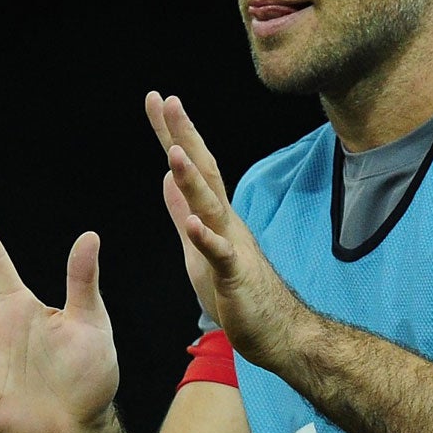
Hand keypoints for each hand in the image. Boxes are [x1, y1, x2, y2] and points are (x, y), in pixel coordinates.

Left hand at [145, 91, 305, 368]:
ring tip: (173, 153)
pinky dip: (206, 238)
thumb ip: (182, 211)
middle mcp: (225, 222)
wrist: (277, 332)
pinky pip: (220, 255)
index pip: (190, 165)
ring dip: (193, 180)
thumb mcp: (197, 246)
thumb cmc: (239, 291)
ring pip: (211, 207)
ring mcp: (232, 246)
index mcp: (214, 214)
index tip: (156, 100)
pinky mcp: (236, 277)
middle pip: (204, 172)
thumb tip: (165, 177)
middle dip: (185, 137)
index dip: (172, 133)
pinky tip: (191, 224)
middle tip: (168, 101)